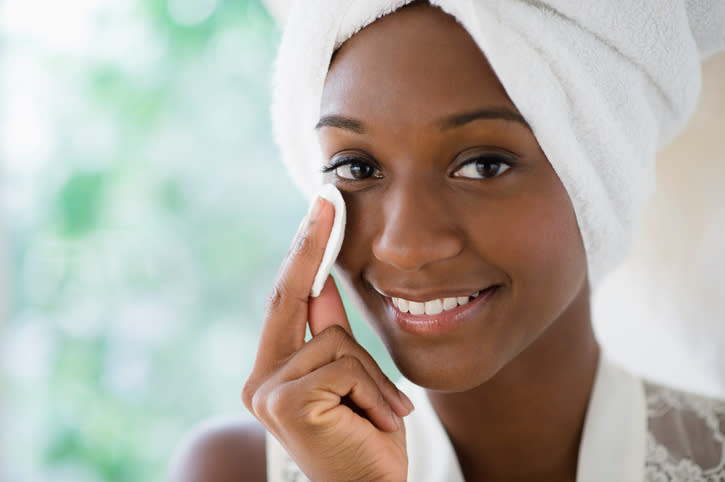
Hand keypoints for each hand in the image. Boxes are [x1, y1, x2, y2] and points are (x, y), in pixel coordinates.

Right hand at [242, 196, 412, 481]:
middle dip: (312, 245)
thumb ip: (331, 333)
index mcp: (272, 372)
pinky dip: (374, 390)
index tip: (319, 209)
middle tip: (329, 195)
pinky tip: (375, 422)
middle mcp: (261, 380)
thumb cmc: (365, 439)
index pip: (286, 301)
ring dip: (372, 374)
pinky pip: (345, 364)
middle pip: (290, 297)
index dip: (302, 253)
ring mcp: (269, 391)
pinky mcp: (287, 402)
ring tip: (380, 413)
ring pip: (335, 337)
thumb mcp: (352, 377)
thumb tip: (325, 282)